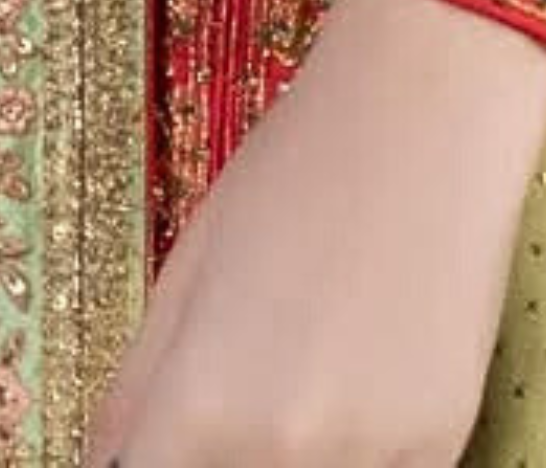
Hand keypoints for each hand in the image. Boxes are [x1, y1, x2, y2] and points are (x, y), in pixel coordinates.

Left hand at [77, 0, 545, 466]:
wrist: (430, 113)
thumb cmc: (298, 169)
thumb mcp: (187, 270)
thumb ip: (134, 393)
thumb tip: (107, 464)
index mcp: (198, 408)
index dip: (149, 463)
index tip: (161, 444)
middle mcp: (278, 452)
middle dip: (209, 456)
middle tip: (228, 403)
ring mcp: (366, 460)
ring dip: (279, 459)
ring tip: (298, 377)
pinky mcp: (438, 449)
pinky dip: (352, 453)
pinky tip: (355, 384)